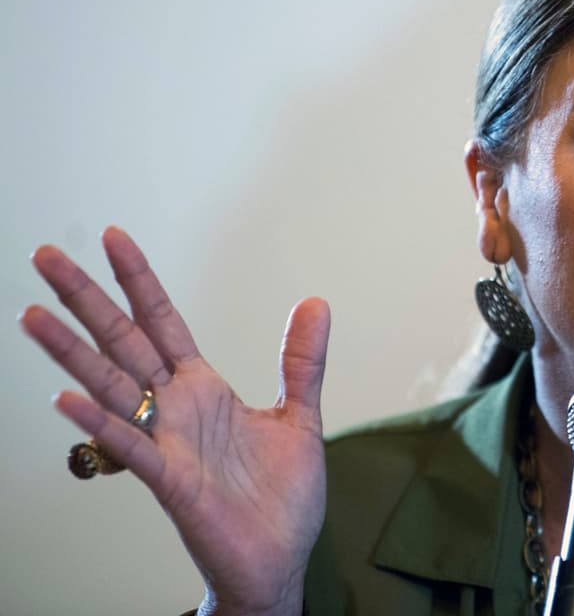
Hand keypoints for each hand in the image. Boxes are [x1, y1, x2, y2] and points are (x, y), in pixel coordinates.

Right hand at [21, 226, 329, 614]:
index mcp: (204, 390)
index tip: (113, 236)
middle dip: (87, 300)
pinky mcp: (171, 482)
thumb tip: (315, 301)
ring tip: (33, 315)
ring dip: (72, 353)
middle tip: (44, 257)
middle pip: (124, 343)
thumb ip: (302, 361)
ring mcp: (168, 443)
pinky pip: (131, 448)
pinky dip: (100, 424)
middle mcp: (177, 410)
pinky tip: (67, 398)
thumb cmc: (281, 498)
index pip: (164, 322)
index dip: (140, 280)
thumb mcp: (300, 416)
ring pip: (111, 388)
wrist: (279, 560)